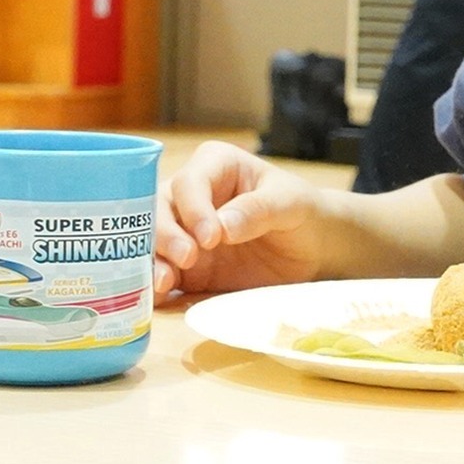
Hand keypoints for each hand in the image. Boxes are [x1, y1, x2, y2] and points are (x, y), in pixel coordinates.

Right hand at [153, 141, 330, 296]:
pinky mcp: (185, 267)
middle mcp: (191, 197)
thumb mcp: (290, 203)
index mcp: (216, 166)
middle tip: (187, 258)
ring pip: (152, 242)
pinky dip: (154, 285)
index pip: (190, 182)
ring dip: (152, 261)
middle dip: (165, 235)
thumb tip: (222, 226)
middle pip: (159, 210)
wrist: (311, 248)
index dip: (194, 208)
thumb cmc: (301, 211)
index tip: (210, 237)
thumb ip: (258, 210)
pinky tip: (157, 297)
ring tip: (165, 283)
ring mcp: (184, 232)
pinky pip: (161, 274)